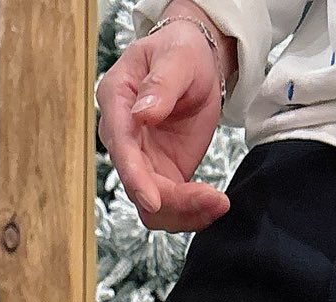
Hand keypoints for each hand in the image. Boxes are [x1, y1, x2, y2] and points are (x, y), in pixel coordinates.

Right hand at [95, 16, 231, 231]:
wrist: (196, 64)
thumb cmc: (181, 53)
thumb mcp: (176, 58)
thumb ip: (160, 84)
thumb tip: (142, 114)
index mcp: (117, 101)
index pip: (120, 146)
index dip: (134, 176)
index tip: (153, 199)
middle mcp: (123, 137)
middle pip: (137, 185)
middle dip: (174, 201)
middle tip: (213, 200)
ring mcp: (142, 160)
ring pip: (153, 206)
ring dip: (185, 214)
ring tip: (218, 203)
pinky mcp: (164, 175)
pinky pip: (172, 207)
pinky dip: (194, 213)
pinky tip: (216, 204)